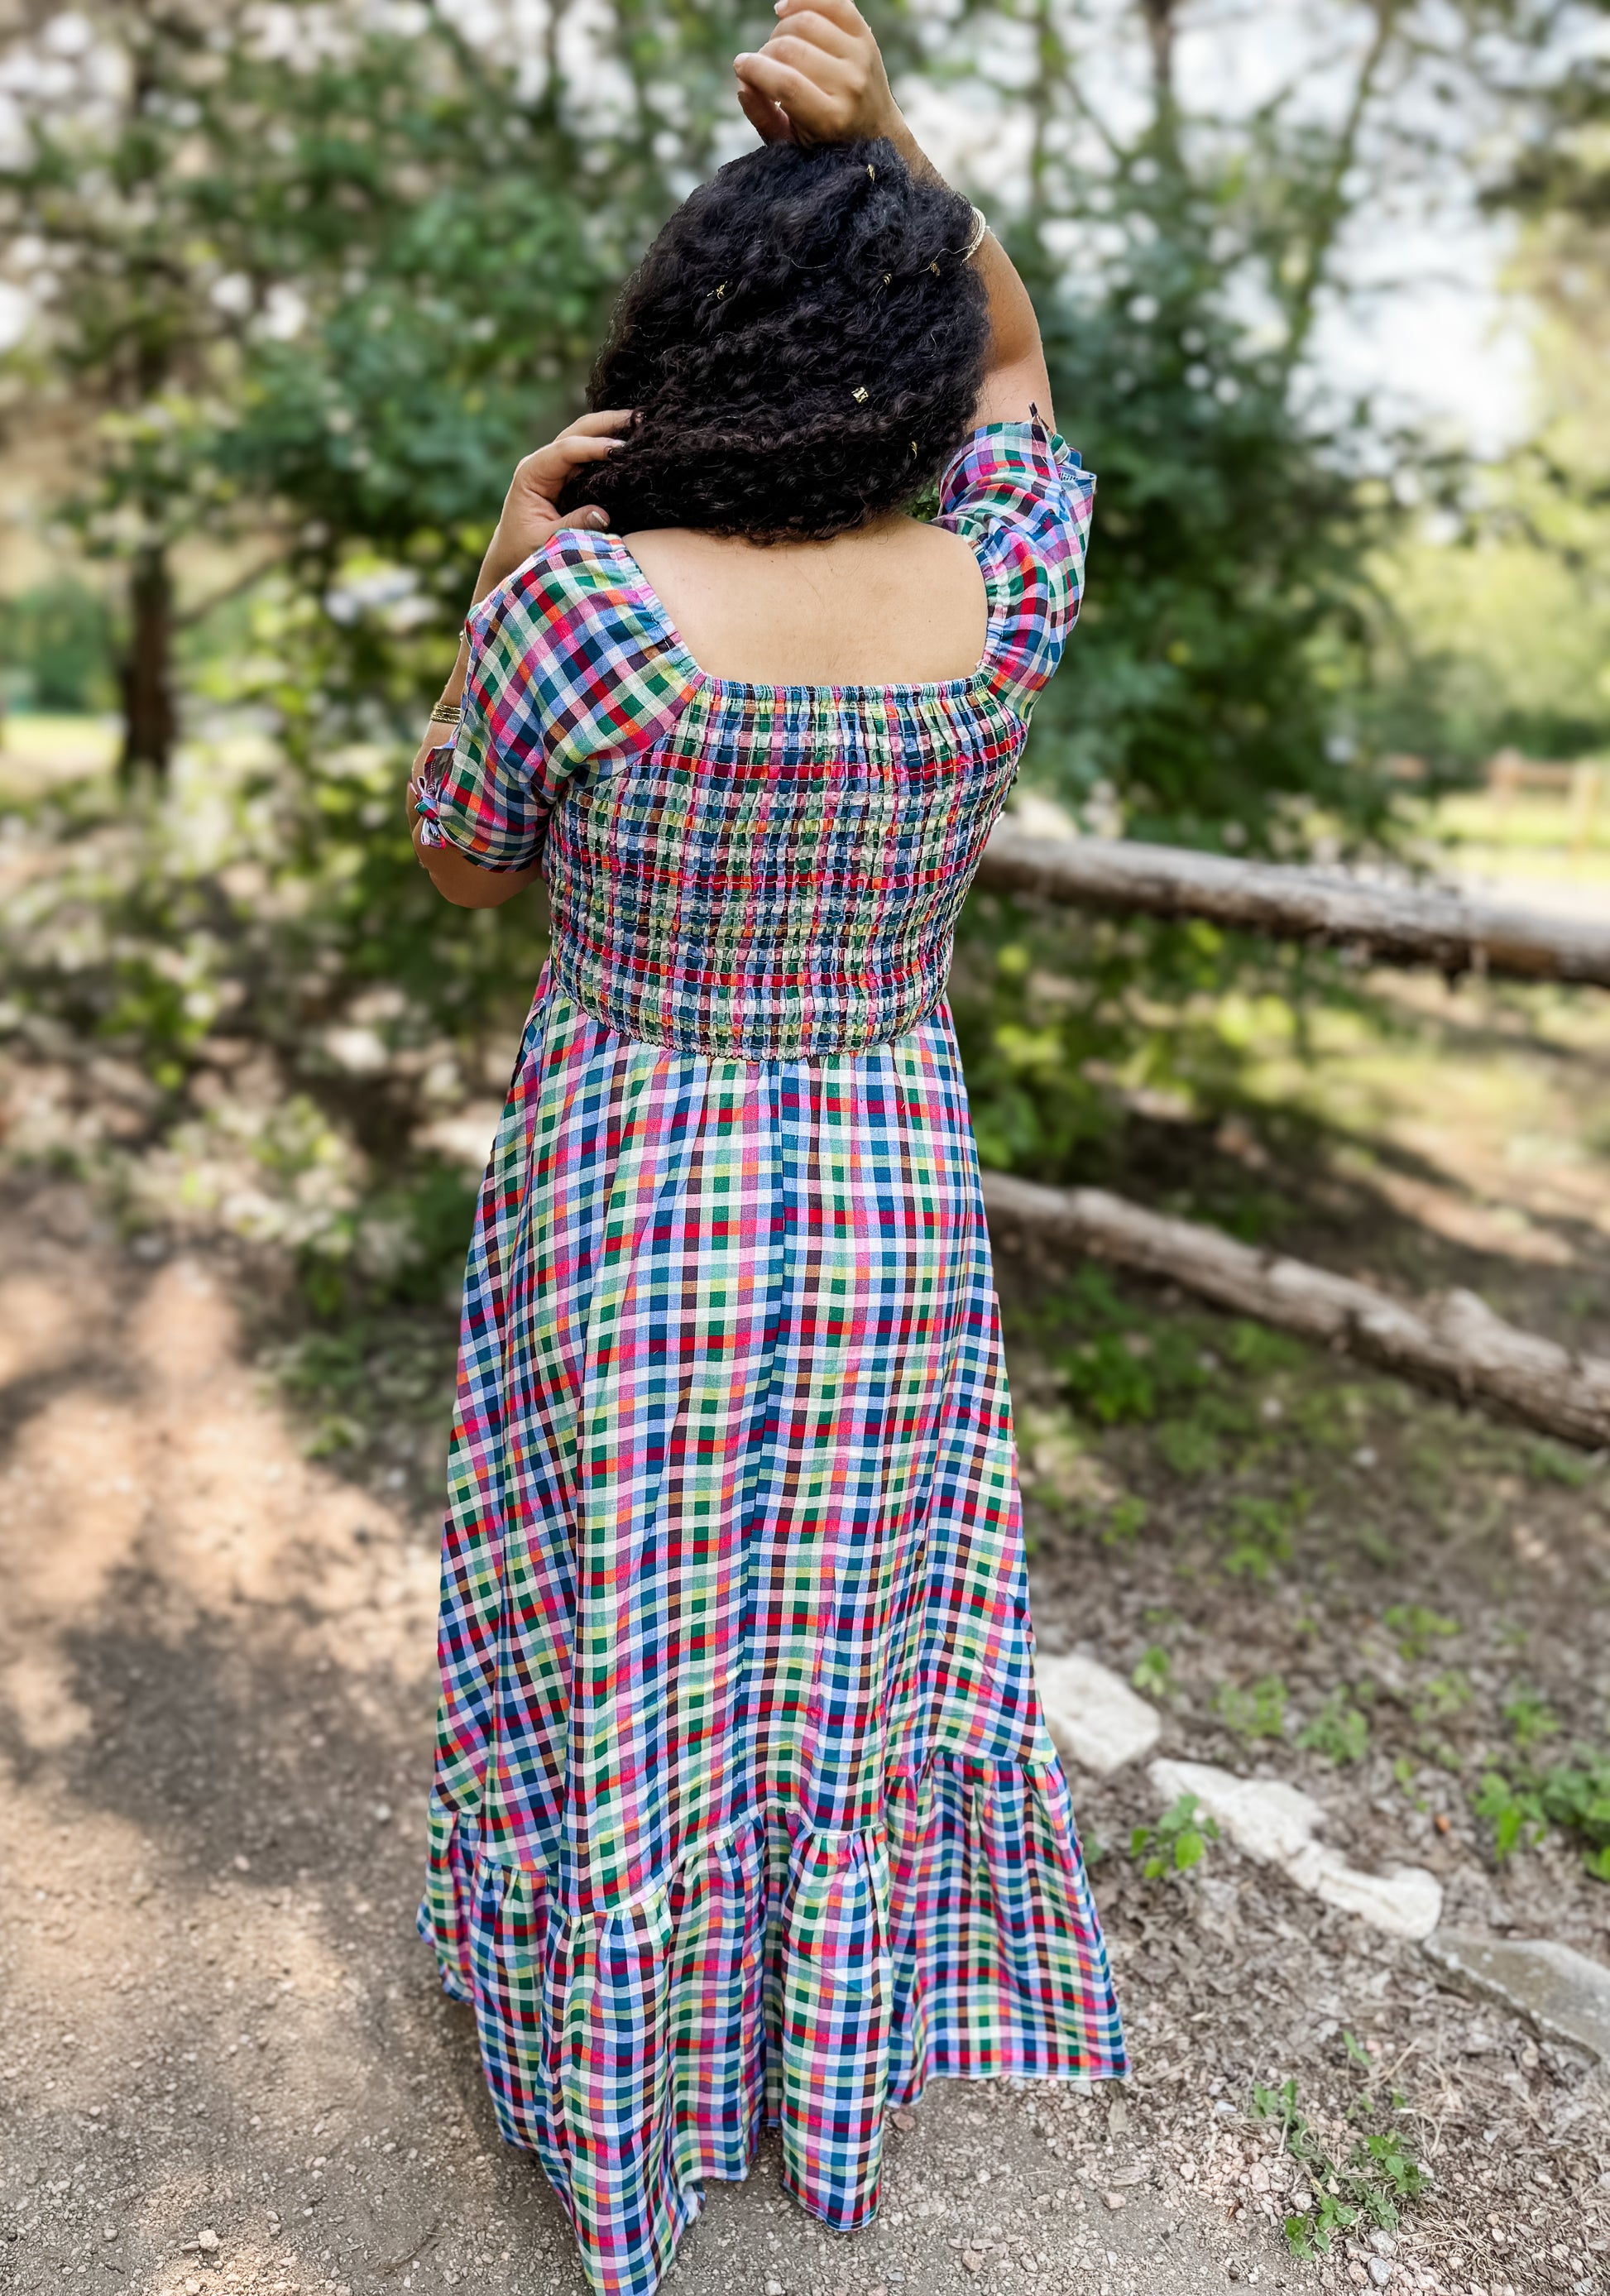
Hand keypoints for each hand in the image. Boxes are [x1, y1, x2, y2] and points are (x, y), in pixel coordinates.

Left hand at [476, 408, 632, 598]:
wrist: (510, 553)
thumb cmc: (522, 549)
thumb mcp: (544, 542)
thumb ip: (572, 527)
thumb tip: (603, 514)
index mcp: (531, 473)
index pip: (565, 450)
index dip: (594, 446)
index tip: (621, 449)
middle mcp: (544, 463)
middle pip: (578, 431)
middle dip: (608, 422)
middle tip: (641, 417)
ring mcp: (557, 466)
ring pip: (587, 436)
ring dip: (613, 429)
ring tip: (644, 423)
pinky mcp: (569, 475)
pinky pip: (592, 454)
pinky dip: (612, 445)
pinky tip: (635, 442)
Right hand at [734, 0, 899, 148]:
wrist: (876, 131)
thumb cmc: (825, 140)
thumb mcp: (791, 143)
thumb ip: (763, 116)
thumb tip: (742, 82)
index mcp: (832, 120)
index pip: (787, 84)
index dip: (755, 69)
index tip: (740, 66)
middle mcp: (852, 85)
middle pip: (792, 49)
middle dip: (765, 53)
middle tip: (763, 66)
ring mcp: (862, 56)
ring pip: (806, 22)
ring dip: (780, 30)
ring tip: (777, 48)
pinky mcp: (866, 35)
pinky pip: (831, 2)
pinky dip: (802, 0)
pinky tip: (784, 11)